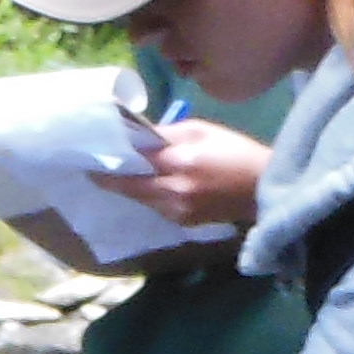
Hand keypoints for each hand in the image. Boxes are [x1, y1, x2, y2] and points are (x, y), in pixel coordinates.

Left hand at [89, 117, 263, 231]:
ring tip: (122, 172)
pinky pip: (155, 207)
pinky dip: (149, 195)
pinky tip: (150, 184)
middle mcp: (173, 191)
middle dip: (112, 178)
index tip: (89, 156)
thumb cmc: (235, 152)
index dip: (109, 160)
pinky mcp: (183, 223)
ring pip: (141, 199)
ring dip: (131, 187)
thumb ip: (166, 134)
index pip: (132, 162)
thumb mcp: (201, 130)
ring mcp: (177, 211)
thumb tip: (137, 138)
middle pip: (129, 187)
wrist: (263, 189)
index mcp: (178, 163)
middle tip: (95, 168)